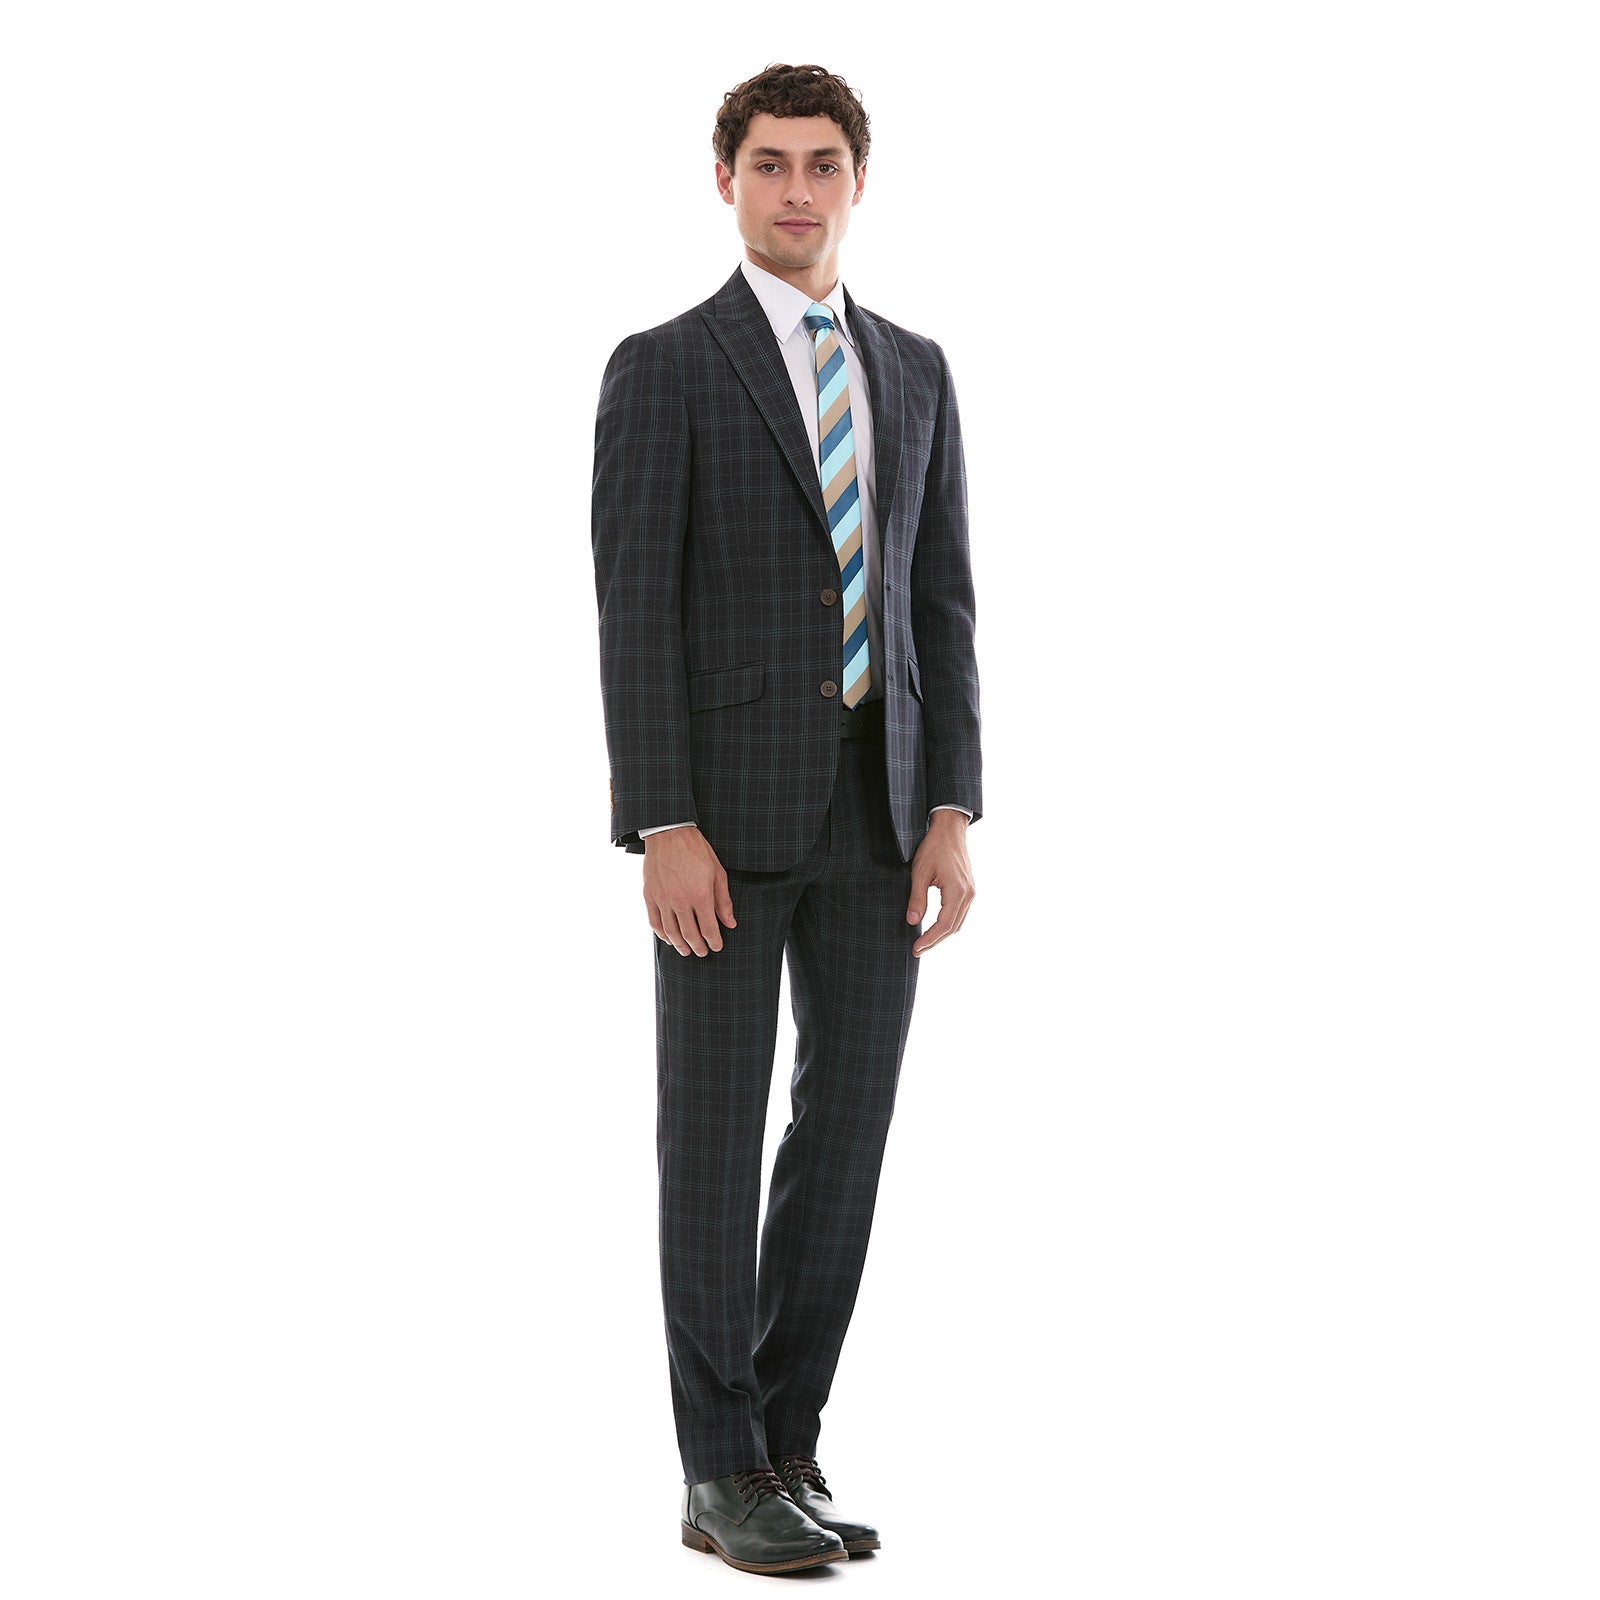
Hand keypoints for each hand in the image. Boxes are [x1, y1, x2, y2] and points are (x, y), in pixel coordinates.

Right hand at [644, 826, 736, 955]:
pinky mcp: (649, 896)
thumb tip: (730, 923)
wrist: (669, 834)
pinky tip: (669, 939)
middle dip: (698, 947)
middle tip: (703, 952)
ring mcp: (663, 899)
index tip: (717, 947)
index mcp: (700, 895)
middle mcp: (680, 900)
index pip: (709, 929)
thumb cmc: (696, 850)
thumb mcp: (717, 873)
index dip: (714, 942)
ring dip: (680, 945)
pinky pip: (655, 922)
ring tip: (687, 951)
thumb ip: (723, 901)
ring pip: (671, 932)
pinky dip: (662, 934)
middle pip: (690, 934)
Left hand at [906, 811, 974, 955]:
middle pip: (953, 928)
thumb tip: (912, 921)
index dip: (930, 939)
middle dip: (935, 941)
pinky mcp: (968, 889)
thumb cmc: (934, 847)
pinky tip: (935, 928)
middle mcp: (968, 894)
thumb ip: (917, 898)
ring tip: (924, 943)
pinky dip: (947, 924)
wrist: (949, 829)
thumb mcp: (920, 872)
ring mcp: (970, 892)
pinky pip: (959, 913)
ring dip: (941, 934)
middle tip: (917, 950)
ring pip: (957, 922)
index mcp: (958, 891)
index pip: (944, 924)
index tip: (916, 948)